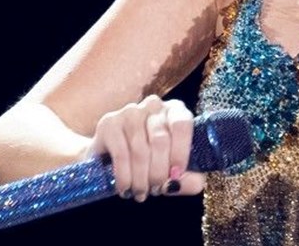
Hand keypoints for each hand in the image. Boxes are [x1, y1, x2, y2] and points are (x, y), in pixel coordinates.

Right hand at [87, 95, 205, 201]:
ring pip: (140, 150)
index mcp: (176, 110)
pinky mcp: (109, 123)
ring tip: (141, 193)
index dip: (180, 152)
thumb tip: (177, 184)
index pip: (182, 125)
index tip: (175, 176)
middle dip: (159, 172)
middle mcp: (154, 106)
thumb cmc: (154, 160)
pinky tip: (125, 188)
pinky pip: (120, 154)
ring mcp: (130, 112)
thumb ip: (188, 178)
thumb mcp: (176, 169)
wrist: (114, 156)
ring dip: (141, 178)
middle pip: (160, 140)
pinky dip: (124, 176)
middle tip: (156, 190)